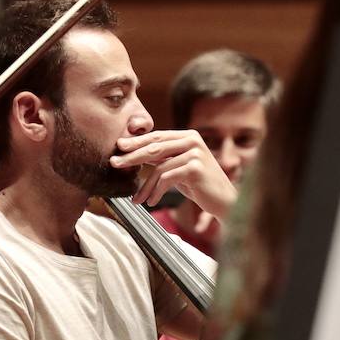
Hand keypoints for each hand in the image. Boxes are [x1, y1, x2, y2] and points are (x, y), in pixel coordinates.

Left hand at [111, 130, 236, 217]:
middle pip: (154, 148)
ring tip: (136, 199)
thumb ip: (163, 158)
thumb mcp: (179, 168)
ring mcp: (195, 153)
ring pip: (159, 167)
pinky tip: (151, 202)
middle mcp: (192, 140)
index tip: (118, 148)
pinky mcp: (196, 168)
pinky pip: (167, 178)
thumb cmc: (200, 186)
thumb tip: (133, 154)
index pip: (156, 137)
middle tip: (114, 163)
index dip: (136, 142)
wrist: (225, 201)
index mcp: (188, 136)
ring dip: (145, 186)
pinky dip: (157, 192)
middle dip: (132, 157)